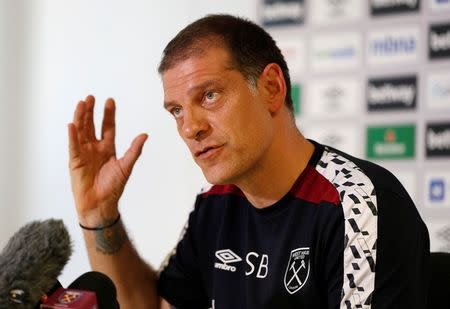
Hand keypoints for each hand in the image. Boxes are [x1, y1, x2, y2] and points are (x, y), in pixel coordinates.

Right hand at [68, 95, 147, 225]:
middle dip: (91, 111)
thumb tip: (145, 134)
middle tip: (91, 97)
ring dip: (80, 118)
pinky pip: (73, 146)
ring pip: (81, 132)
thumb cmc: (113, 187)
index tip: (110, 101)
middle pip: (92, 125)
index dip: (108, 114)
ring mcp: (83, 153)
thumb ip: (134, 150)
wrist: (101, 204)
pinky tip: (72, 124)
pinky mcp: (75, 162)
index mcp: (108, 148)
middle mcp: (94, 148)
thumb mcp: (126, 166)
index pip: (108, 127)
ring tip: (81, 104)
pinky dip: (72, 136)